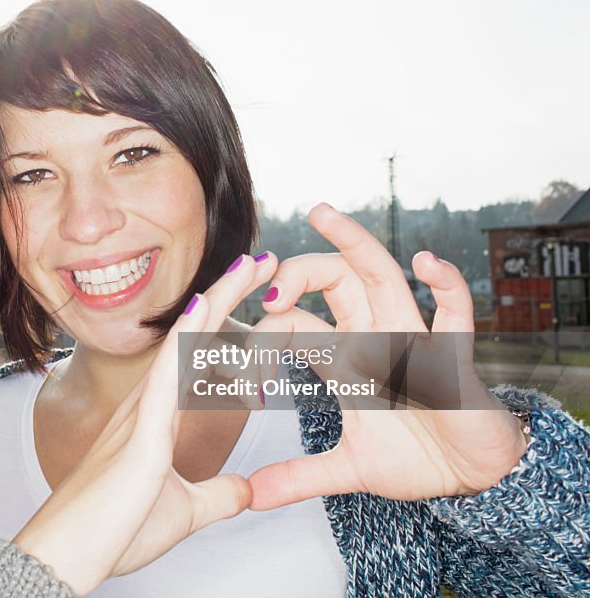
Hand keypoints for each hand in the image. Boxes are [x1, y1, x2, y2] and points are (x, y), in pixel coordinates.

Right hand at [12, 252, 275, 594]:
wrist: (70, 558)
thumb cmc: (113, 531)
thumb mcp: (185, 512)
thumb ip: (217, 495)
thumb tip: (246, 490)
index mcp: (158, 418)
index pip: (201, 357)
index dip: (229, 323)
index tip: (260, 298)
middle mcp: (148, 404)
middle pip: (194, 335)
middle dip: (228, 295)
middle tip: (262, 261)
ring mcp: (142, 414)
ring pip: (184, 342)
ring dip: (217, 301)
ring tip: (247, 266)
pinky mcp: (140, 437)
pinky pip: (167, 376)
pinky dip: (188, 339)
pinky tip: (204, 308)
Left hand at [245, 203, 526, 509]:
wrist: (472, 477)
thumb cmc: (416, 457)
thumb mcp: (349, 468)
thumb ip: (299, 477)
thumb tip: (249, 496)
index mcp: (346, 357)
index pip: (296, 324)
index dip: (263, 338)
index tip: (238, 372)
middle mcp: (374, 336)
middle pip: (334, 280)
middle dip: (299, 271)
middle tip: (266, 283)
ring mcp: (413, 339)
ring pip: (382, 275)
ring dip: (353, 243)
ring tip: (321, 213)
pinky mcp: (452, 356)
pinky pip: (454, 311)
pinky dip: (445, 284)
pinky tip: (424, 262)